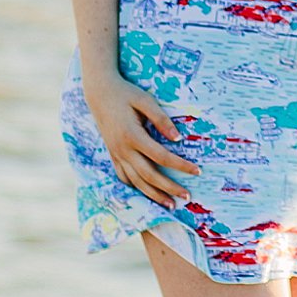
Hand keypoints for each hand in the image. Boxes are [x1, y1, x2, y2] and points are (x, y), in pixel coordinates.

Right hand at [88, 74, 199, 211]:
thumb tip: (178, 138)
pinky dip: (135, 187)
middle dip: (169, 188)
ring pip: (135, 180)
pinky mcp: (112, 154)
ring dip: (153, 194)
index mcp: (132, 136)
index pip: (161, 156)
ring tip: (170, 205)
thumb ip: (162, 119)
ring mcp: (116, 153)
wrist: (99, 92)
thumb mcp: (146, 101)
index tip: (198, 171)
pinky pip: (123, 176)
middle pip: (149, 175)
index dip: (180, 165)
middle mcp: (122, 149)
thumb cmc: (126, 93)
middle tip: (188, 197)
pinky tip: (146, 193)